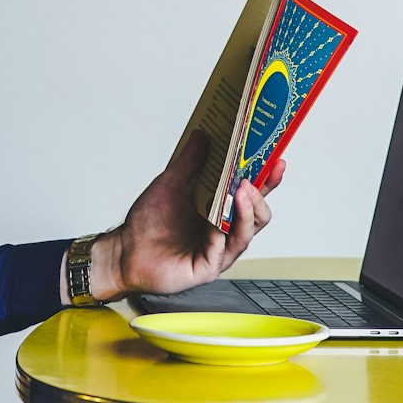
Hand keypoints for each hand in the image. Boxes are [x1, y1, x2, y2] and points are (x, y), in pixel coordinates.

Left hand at [86, 130, 284, 302]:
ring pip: (247, 233)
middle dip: (260, 195)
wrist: (125, 250)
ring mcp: (219, 251)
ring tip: (240, 191)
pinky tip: (217, 220)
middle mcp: (225, 232)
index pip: (252, 195)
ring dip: (246, 211)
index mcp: (221, 212)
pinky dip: (222, 232)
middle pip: (259, 215)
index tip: (277, 161)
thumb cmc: (148, 223)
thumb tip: (203, 135)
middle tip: (251, 178)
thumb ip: (189, 162)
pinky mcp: (207, 267)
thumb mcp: (170, 183)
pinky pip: (222, 249)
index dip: (268, 180)